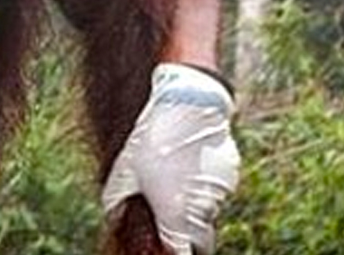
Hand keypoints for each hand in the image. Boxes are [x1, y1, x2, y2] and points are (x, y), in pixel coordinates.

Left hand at [101, 63, 239, 254]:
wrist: (187, 103)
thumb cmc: (152, 137)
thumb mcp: (124, 169)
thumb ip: (116, 200)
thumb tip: (112, 217)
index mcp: (176, 214)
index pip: (182, 254)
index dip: (173, 253)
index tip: (166, 248)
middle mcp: (203, 209)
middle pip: (199, 237)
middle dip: (186, 232)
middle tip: (169, 213)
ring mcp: (221, 192)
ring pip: (209, 210)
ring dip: (195, 203)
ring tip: (176, 174)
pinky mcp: (231, 174)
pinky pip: (219, 188)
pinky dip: (206, 183)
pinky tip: (191, 160)